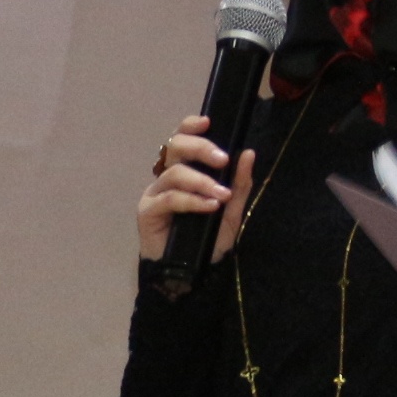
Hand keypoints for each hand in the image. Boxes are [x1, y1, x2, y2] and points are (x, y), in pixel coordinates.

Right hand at [138, 113, 256, 262]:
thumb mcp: (231, 210)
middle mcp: (167, 177)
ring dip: (202, 181)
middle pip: (175, 147)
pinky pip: (170, 198)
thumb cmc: (208, 241)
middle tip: (222, 159)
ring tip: (221, 195)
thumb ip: (239, 183)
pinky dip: (192, 200)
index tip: (209, 122)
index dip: (191, 127)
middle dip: (200, 149)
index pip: (182, 139)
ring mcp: (155, 193)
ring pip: (175, 173)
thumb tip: (248, 152)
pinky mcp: (148, 211)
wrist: (193, 274)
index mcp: (185, 171)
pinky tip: (209, 206)